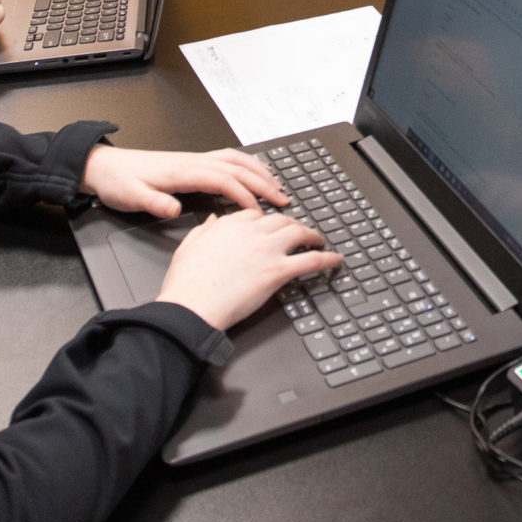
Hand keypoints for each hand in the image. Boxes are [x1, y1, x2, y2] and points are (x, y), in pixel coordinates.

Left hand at [84, 146, 287, 218]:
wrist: (104, 166)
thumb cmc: (118, 182)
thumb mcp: (130, 196)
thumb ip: (153, 202)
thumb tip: (173, 209)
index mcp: (182, 171)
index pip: (222, 180)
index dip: (243, 195)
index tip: (258, 212)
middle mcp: (192, 162)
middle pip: (236, 168)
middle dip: (262, 183)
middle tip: (283, 199)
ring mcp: (194, 160)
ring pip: (235, 161)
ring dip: (259, 171)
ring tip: (278, 185)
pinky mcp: (192, 162)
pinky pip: (227, 159)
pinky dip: (246, 164)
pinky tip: (254, 172)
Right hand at [155, 209, 341, 331]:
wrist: (191, 307)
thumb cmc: (186, 283)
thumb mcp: (190, 245)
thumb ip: (205, 229)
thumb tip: (213, 220)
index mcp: (230, 225)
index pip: (257, 215)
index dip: (268, 220)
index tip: (273, 225)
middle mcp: (251, 233)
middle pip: (281, 221)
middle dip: (293, 224)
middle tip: (300, 231)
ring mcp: (267, 251)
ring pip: (298, 233)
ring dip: (312, 236)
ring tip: (319, 240)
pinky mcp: (278, 271)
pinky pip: (310, 260)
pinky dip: (327, 259)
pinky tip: (335, 259)